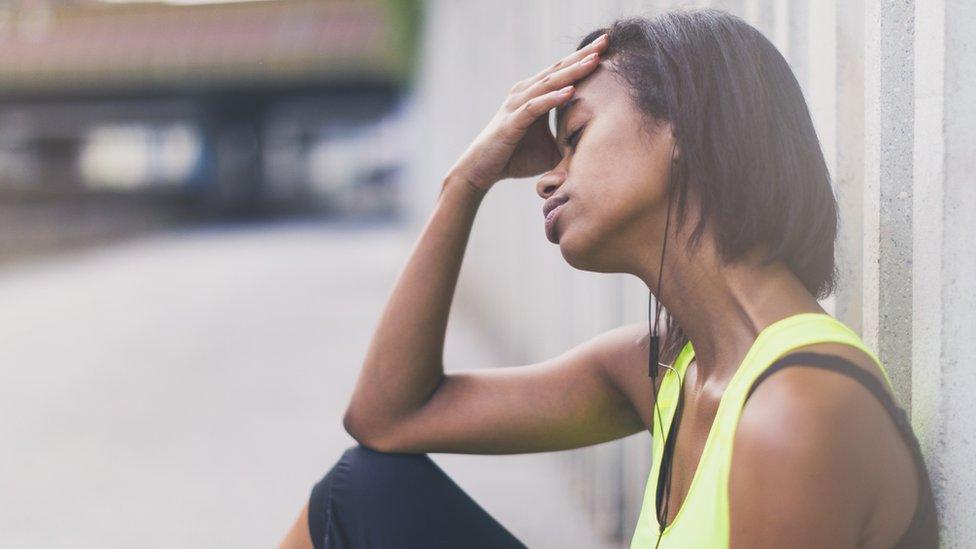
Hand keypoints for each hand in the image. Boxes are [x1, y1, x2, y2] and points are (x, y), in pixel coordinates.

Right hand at [447, 33, 607, 191]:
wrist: (483, 170)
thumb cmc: (516, 158)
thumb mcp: (551, 147)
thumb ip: (570, 140)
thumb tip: (597, 146)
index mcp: (534, 94)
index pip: (563, 71)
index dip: (583, 57)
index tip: (607, 44)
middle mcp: (525, 93)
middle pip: (558, 69)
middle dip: (583, 55)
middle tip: (606, 40)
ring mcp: (517, 105)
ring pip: (549, 84)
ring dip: (572, 72)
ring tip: (594, 61)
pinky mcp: (512, 122)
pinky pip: (535, 107)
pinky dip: (553, 99)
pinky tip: (571, 91)